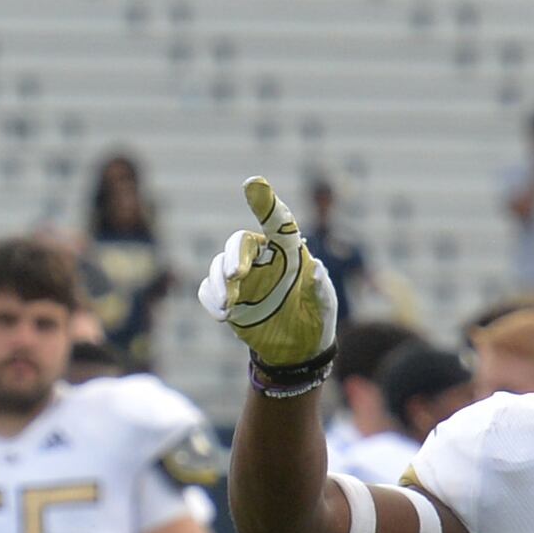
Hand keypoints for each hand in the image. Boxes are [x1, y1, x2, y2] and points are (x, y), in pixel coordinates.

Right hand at [197, 177, 338, 376]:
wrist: (298, 349)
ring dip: (219, 282)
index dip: (265, 201)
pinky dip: (211, 298)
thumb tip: (316, 267)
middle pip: (239, 243)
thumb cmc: (316, 316)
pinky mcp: (227, 297)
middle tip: (236, 274)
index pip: (277, 221)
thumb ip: (320, 286)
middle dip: (234, 255)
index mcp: (288, 250)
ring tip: (228, 305)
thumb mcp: (324, 304)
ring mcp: (241, 277)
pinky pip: (209, 290)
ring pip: (219, 266)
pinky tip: (223, 314)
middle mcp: (261, 257)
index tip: (253, 183)